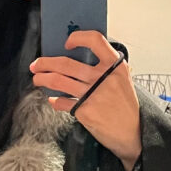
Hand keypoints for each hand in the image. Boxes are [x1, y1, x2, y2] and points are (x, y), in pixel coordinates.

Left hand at [30, 31, 141, 170]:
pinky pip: (62, 102)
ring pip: (58, 81)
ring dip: (42, 79)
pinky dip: (54, 101)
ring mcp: (92, 94)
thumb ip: (106, 68)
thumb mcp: (123, 80)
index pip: (95, 41)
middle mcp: (103, 78)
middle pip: (65, 63)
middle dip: (45, 63)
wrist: (133, 133)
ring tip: (38, 79)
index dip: (77, 38)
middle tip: (36, 64)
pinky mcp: (84, 111)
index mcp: (115, 66)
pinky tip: (54, 100)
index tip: (67, 43)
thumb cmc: (127, 107)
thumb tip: (78, 57)